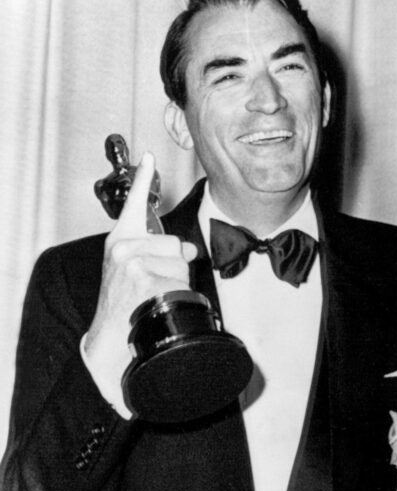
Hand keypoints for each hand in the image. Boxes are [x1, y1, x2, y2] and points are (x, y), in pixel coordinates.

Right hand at [84, 152, 196, 413]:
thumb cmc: (127, 302)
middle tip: (158, 283)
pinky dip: (177, 295)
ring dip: (178, 282)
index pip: (136, 203)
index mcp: (122, 240)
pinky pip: (180, 282)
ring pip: (182, 263)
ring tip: (155, 295)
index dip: (144, 178)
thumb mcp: (137, 270)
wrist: (111, 334)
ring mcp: (132, 263)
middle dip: (178, 265)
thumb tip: (191, 248)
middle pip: (178, 244)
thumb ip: (160, 252)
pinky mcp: (142, 278)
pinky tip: (156, 303)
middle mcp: (123, 247)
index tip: (149, 156)